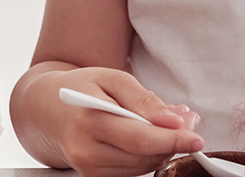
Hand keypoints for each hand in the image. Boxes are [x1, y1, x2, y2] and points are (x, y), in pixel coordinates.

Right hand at [54, 68, 202, 176]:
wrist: (48, 109)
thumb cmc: (83, 88)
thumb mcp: (112, 78)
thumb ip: (143, 99)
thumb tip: (173, 121)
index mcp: (88, 119)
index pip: (139, 137)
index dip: (172, 139)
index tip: (196, 138)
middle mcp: (84, 149)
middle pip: (143, 155)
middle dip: (172, 142)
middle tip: (188, 124)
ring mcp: (87, 167)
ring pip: (142, 166)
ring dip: (162, 149)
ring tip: (164, 126)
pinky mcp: (92, 176)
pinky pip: (132, 171)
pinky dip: (147, 156)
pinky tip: (147, 138)